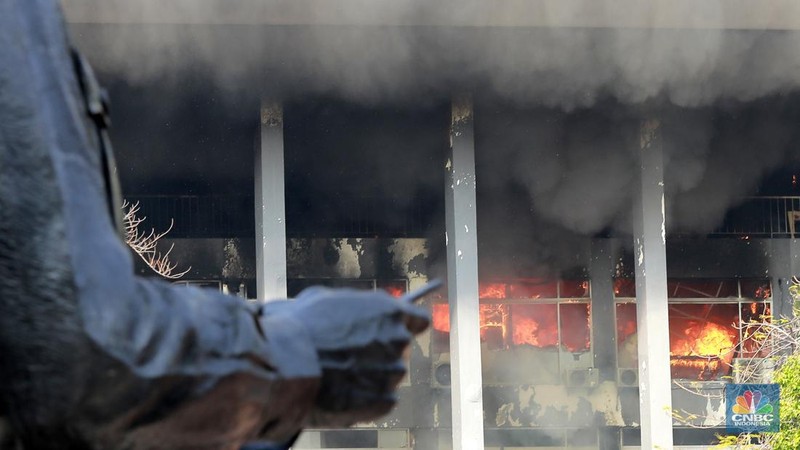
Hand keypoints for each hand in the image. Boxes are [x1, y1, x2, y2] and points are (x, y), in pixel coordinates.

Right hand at [260, 284, 431, 426]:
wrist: (284, 362)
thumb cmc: (300, 326)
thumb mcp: (329, 299)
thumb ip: (357, 307)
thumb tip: (362, 311)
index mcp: (390, 311)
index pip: (419, 319)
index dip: (406, 324)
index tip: (396, 330)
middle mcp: (398, 341)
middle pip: (400, 348)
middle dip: (380, 350)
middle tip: (351, 354)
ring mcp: (393, 373)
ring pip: (388, 374)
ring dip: (371, 375)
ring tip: (338, 374)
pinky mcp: (383, 401)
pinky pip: (382, 399)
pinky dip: (366, 399)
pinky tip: (342, 391)